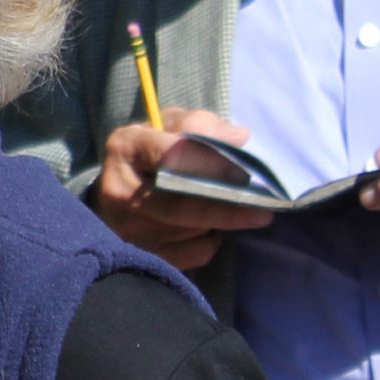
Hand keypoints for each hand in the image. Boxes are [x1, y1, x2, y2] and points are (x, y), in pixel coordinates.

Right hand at [92, 108, 273, 269]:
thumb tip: (240, 139)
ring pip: (187, 232)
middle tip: (262, 212)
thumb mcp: (171, 124)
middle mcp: (119, 191)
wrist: (117, 185)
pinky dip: (207, 243)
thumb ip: (203, 125)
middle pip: (179, 206)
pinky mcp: (138, 252)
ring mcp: (126, 227)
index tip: (245, 173)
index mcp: (126, 148)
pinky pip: (188, 255)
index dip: (211, 164)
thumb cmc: (153, 149)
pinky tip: (209, 229)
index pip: (170, 156)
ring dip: (217, 224)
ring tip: (235, 213)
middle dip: (225, 210)